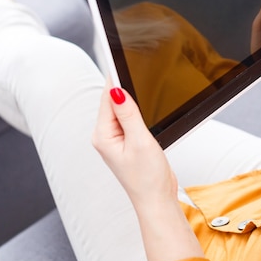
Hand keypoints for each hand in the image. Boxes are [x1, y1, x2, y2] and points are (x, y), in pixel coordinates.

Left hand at [93, 85, 206, 260]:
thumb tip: (117, 91)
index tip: (121, 60)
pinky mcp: (128, 141)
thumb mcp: (139, 141)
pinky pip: (129, 118)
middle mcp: (106, 136)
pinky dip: (137, 110)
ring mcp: (116, 139)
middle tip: (135, 68)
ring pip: (122, 109)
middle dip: (124, 86)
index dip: (115, 79)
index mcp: (103, 135)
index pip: (106, 98)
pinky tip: (144, 106)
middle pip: (112, 101)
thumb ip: (129, 114)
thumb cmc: (147, 178)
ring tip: (141, 84)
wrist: (157, 199)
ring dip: (132, 99)